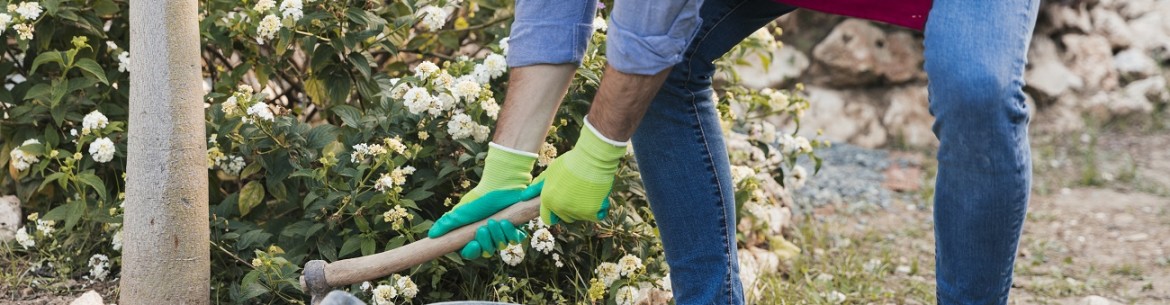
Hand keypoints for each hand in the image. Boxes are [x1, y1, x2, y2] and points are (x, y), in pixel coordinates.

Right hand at [427, 143, 536, 258]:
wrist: (498, 186)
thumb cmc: (478, 200)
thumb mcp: (460, 212)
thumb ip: (446, 224)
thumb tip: (432, 235)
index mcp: (473, 236)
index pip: (471, 253)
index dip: (472, 252)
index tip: (473, 244)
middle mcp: (488, 237)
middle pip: (487, 252)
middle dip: (486, 241)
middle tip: (484, 227)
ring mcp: (502, 233)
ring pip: (501, 245)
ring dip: (498, 235)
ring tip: (495, 220)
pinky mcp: (515, 228)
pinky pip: (515, 239)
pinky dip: (511, 232)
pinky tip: (506, 222)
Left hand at [533, 116, 626, 224]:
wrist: (591, 159)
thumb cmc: (570, 163)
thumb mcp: (550, 172)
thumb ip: (537, 187)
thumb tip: (523, 197)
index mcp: (548, 200)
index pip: (548, 217)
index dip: (554, 212)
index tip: (562, 204)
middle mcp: (560, 208)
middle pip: (566, 217)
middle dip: (571, 208)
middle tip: (578, 192)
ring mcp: (576, 212)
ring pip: (581, 216)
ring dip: (586, 207)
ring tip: (588, 189)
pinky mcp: (591, 212)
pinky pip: (597, 215)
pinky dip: (599, 208)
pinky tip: (598, 195)